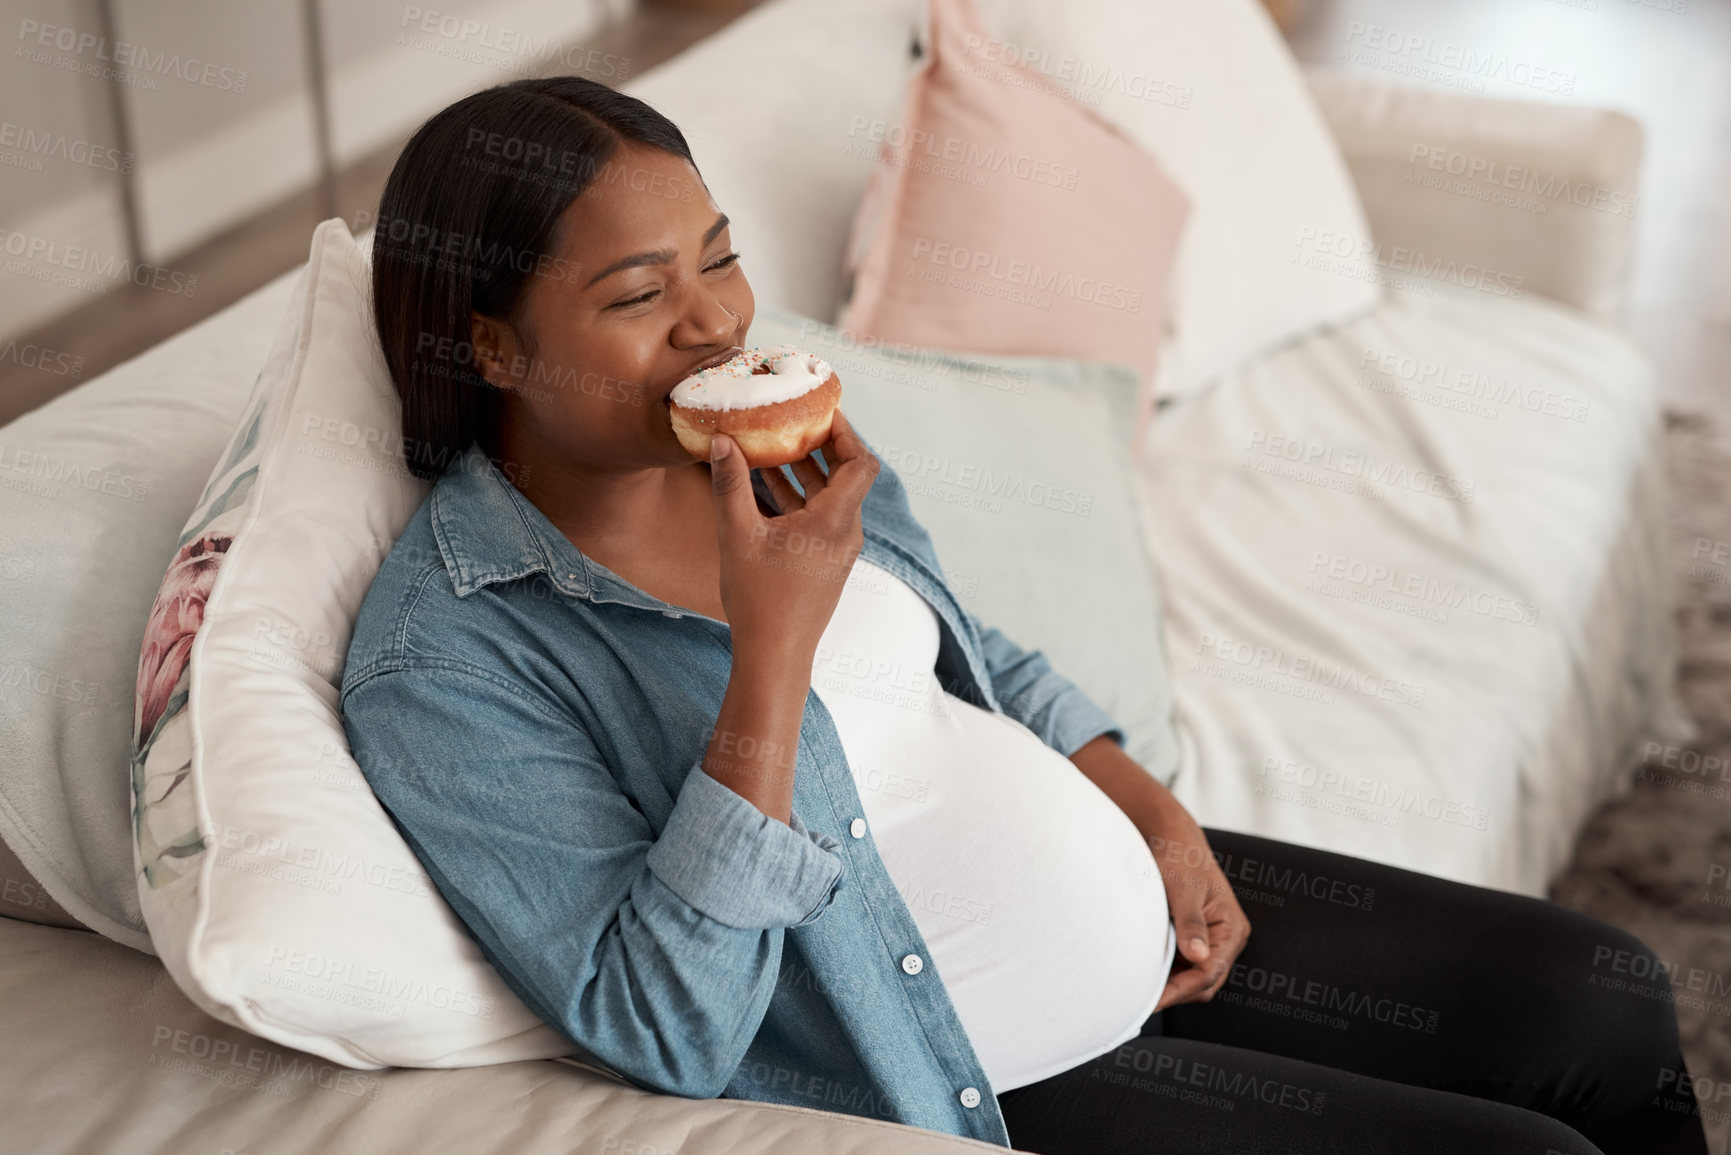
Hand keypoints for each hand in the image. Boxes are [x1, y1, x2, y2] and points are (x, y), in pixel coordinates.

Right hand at [707, 408, 878, 667]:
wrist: (775, 657)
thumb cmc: (759, 600)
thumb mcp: (738, 535)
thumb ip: (731, 483)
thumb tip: (723, 439)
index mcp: (835, 521)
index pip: (861, 462)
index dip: (846, 431)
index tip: (820, 409)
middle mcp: (845, 533)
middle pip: (846, 475)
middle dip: (819, 445)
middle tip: (792, 418)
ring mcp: (837, 550)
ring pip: (829, 497)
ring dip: (804, 472)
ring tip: (771, 446)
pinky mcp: (824, 564)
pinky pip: (818, 518)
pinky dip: (798, 498)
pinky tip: (765, 486)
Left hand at [1147, 813, 1250, 1011]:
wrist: (1172, 838)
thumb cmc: (1181, 859)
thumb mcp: (1184, 890)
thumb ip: (1191, 923)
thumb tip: (1198, 956)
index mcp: (1232, 929)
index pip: (1209, 973)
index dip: (1180, 990)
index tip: (1153, 1000)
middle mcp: (1226, 939)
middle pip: (1204, 983)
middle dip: (1176, 992)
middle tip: (1142, 1000)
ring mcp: (1211, 940)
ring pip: (1193, 978)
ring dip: (1171, 983)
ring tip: (1141, 987)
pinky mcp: (1194, 938)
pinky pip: (1183, 966)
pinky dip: (1167, 971)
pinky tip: (1146, 970)